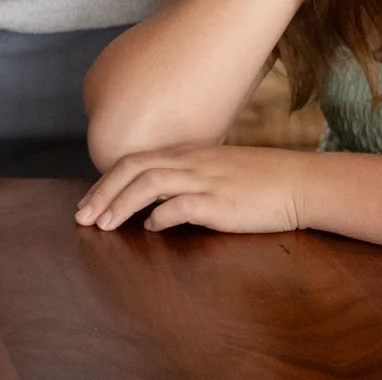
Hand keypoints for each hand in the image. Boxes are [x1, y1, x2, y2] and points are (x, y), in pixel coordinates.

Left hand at [76, 145, 313, 234]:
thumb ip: (184, 179)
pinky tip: (151, 228)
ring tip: (104, 225)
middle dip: (101, 193)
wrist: (300, 182)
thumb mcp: (215, 170)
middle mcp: (189, 162)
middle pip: (132, 168)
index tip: (87, 202)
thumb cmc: (260, 180)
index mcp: (185, 153)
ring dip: (121, 204)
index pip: (133, 160)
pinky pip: (182, 205)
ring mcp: (205, 179)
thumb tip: (154, 204)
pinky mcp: (221, 202)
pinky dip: (160, 216)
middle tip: (81, 217)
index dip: (106, 181)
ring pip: (149, 183)